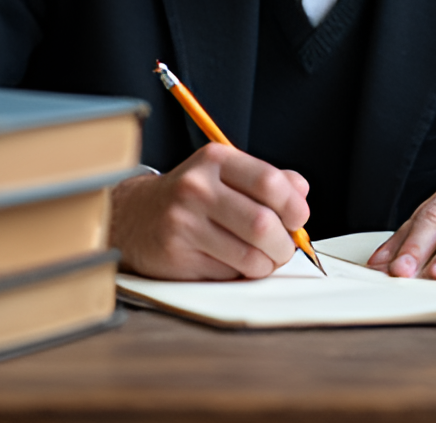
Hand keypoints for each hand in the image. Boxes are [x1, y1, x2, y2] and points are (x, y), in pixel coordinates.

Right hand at [109, 144, 310, 280]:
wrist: (134, 215)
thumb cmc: (192, 195)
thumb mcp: (226, 173)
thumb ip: (268, 179)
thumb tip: (301, 193)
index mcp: (215, 160)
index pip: (269, 182)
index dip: (294, 206)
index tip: (298, 218)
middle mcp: (197, 189)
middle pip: (263, 224)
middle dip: (284, 243)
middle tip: (283, 246)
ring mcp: (184, 224)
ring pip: (249, 257)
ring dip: (267, 264)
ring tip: (263, 257)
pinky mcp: (176, 257)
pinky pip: (228, 275)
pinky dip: (241, 274)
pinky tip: (232, 262)